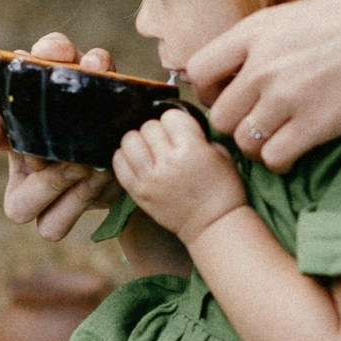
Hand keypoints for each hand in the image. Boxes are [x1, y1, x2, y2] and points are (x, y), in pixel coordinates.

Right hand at [0, 32, 123, 240]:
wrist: (122, 139)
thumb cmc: (90, 98)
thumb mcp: (79, 72)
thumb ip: (63, 58)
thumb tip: (53, 53)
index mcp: (9, 130)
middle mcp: (16, 170)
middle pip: (7, 189)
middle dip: (41, 168)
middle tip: (70, 151)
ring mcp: (36, 202)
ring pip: (24, 213)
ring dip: (60, 187)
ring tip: (91, 164)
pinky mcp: (61, 218)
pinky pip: (53, 225)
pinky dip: (78, 202)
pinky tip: (102, 176)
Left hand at [111, 108, 247, 243]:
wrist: (213, 224)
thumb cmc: (222, 190)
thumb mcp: (221, 154)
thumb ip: (199, 135)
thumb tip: (179, 125)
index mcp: (191, 149)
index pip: (170, 116)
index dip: (175, 121)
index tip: (179, 130)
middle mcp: (167, 162)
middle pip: (148, 127)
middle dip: (157, 131)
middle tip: (166, 142)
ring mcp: (149, 178)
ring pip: (129, 141)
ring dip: (138, 141)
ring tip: (148, 150)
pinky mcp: (138, 193)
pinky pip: (118, 164)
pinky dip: (124, 158)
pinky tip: (137, 161)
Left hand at [188, 0, 340, 170]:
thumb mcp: (293, 15)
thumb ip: (260, 40)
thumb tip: (236, 64)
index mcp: (254, 32)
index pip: (198, 71)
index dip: (209, 91)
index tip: (227, 96)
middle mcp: (262, 65)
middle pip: (219, 115)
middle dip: (234, 124)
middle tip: (255, 123)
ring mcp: (286, 96)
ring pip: (242, 141)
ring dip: (255, 146)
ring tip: (275, 139)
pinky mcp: (313, 124)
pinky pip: (273, 158)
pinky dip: (279, 161)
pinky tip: (293, 152)